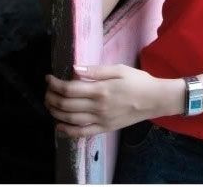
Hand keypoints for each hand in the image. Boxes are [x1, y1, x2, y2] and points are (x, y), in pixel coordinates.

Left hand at [44, 64, 182, 137]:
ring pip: (70, 120)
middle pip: (66, 105)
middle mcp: (98, 107)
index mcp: (101, 90)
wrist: (155, 100)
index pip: (70, 89)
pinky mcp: (105, 128)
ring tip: (49, 104)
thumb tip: (75, 69)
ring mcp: (101, 120)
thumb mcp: (119, 69)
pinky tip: (59, 126)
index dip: (55, 84)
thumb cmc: (138, 81)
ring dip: (55, 113)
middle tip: (47, 90)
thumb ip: (96, 70)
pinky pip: (82, 133)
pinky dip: (67, 131)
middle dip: (51, 98)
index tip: (48, 78)